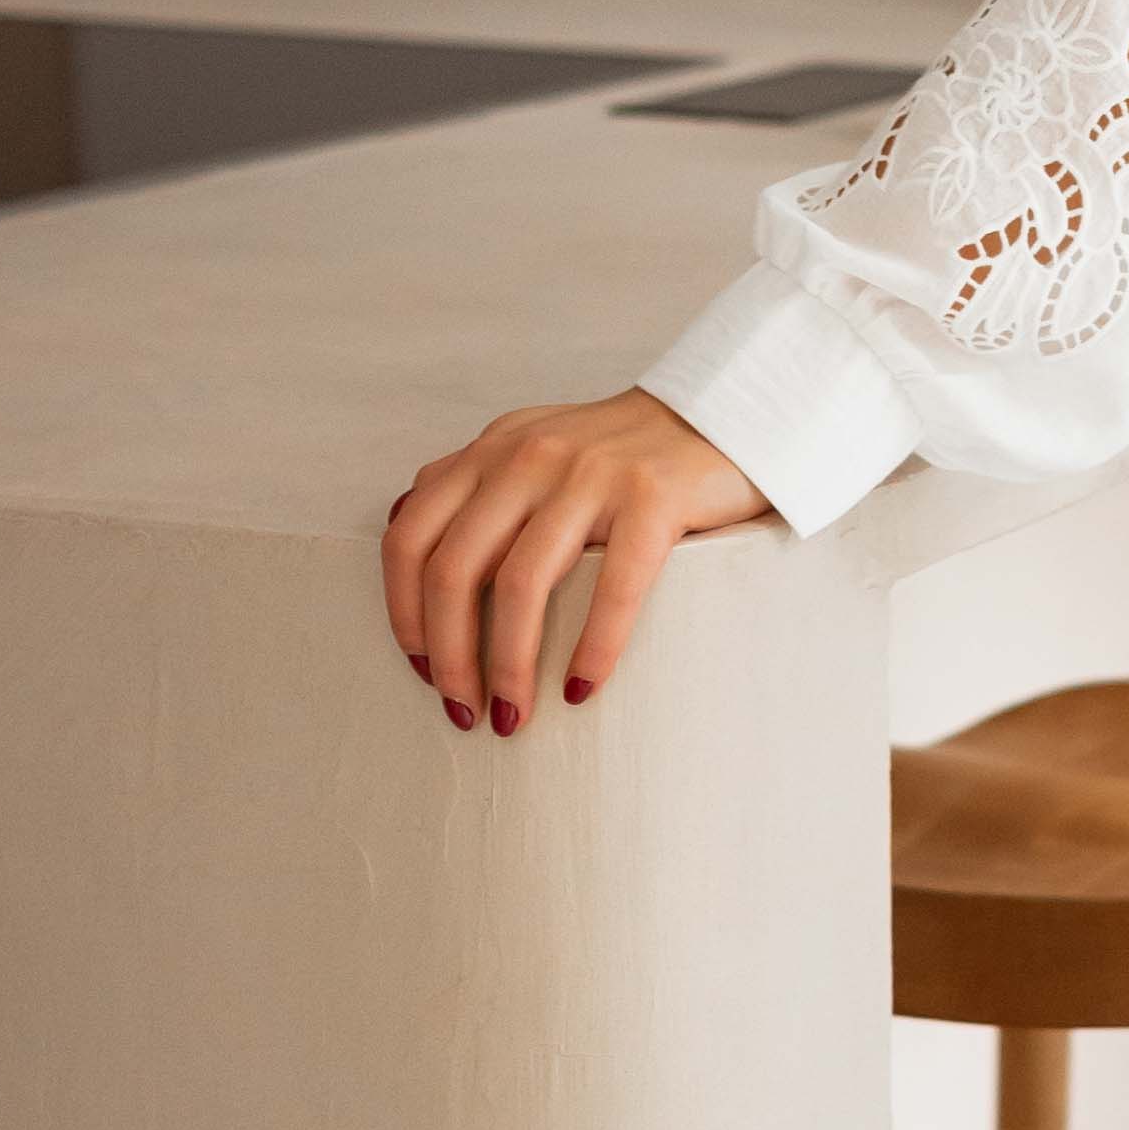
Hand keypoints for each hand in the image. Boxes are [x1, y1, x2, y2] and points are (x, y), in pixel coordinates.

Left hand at [382, 388, 768, 731]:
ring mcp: (590, 474)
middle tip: (464, 710)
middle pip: (455, 570)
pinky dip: (593, 649)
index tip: (423, 669)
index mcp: (491, 451)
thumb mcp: (534, 447)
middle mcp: (528, 455)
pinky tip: (582, 688)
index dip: (404, 613)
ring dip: (509, 665)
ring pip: (520, 584)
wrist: (724, 414)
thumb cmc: (624, 453)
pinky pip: (613, 588)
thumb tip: (407, 534)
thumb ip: (476, 482)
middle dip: (451, 656)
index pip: (410, 537)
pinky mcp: (653, 497)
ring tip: (515, 715)